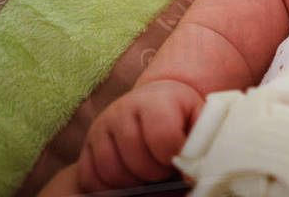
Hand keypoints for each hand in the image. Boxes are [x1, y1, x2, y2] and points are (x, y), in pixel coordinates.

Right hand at [77, 79, 204, 192]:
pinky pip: (91, 179)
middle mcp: (122, 109)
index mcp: (155, 99)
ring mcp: (101, 128)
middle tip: (166, 170)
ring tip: (150, 174)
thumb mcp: (198, 119)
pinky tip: (130, 180)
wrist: (154, 102)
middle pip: (137, 161)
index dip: (174, 157)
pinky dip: (110, 188)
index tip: (180, 159)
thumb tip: (191, 176)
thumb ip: (202, 142)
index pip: (163, 137)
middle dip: (157, 175)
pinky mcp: (86, 146)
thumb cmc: (179, 115)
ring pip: (113, 173)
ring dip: (135, 184)